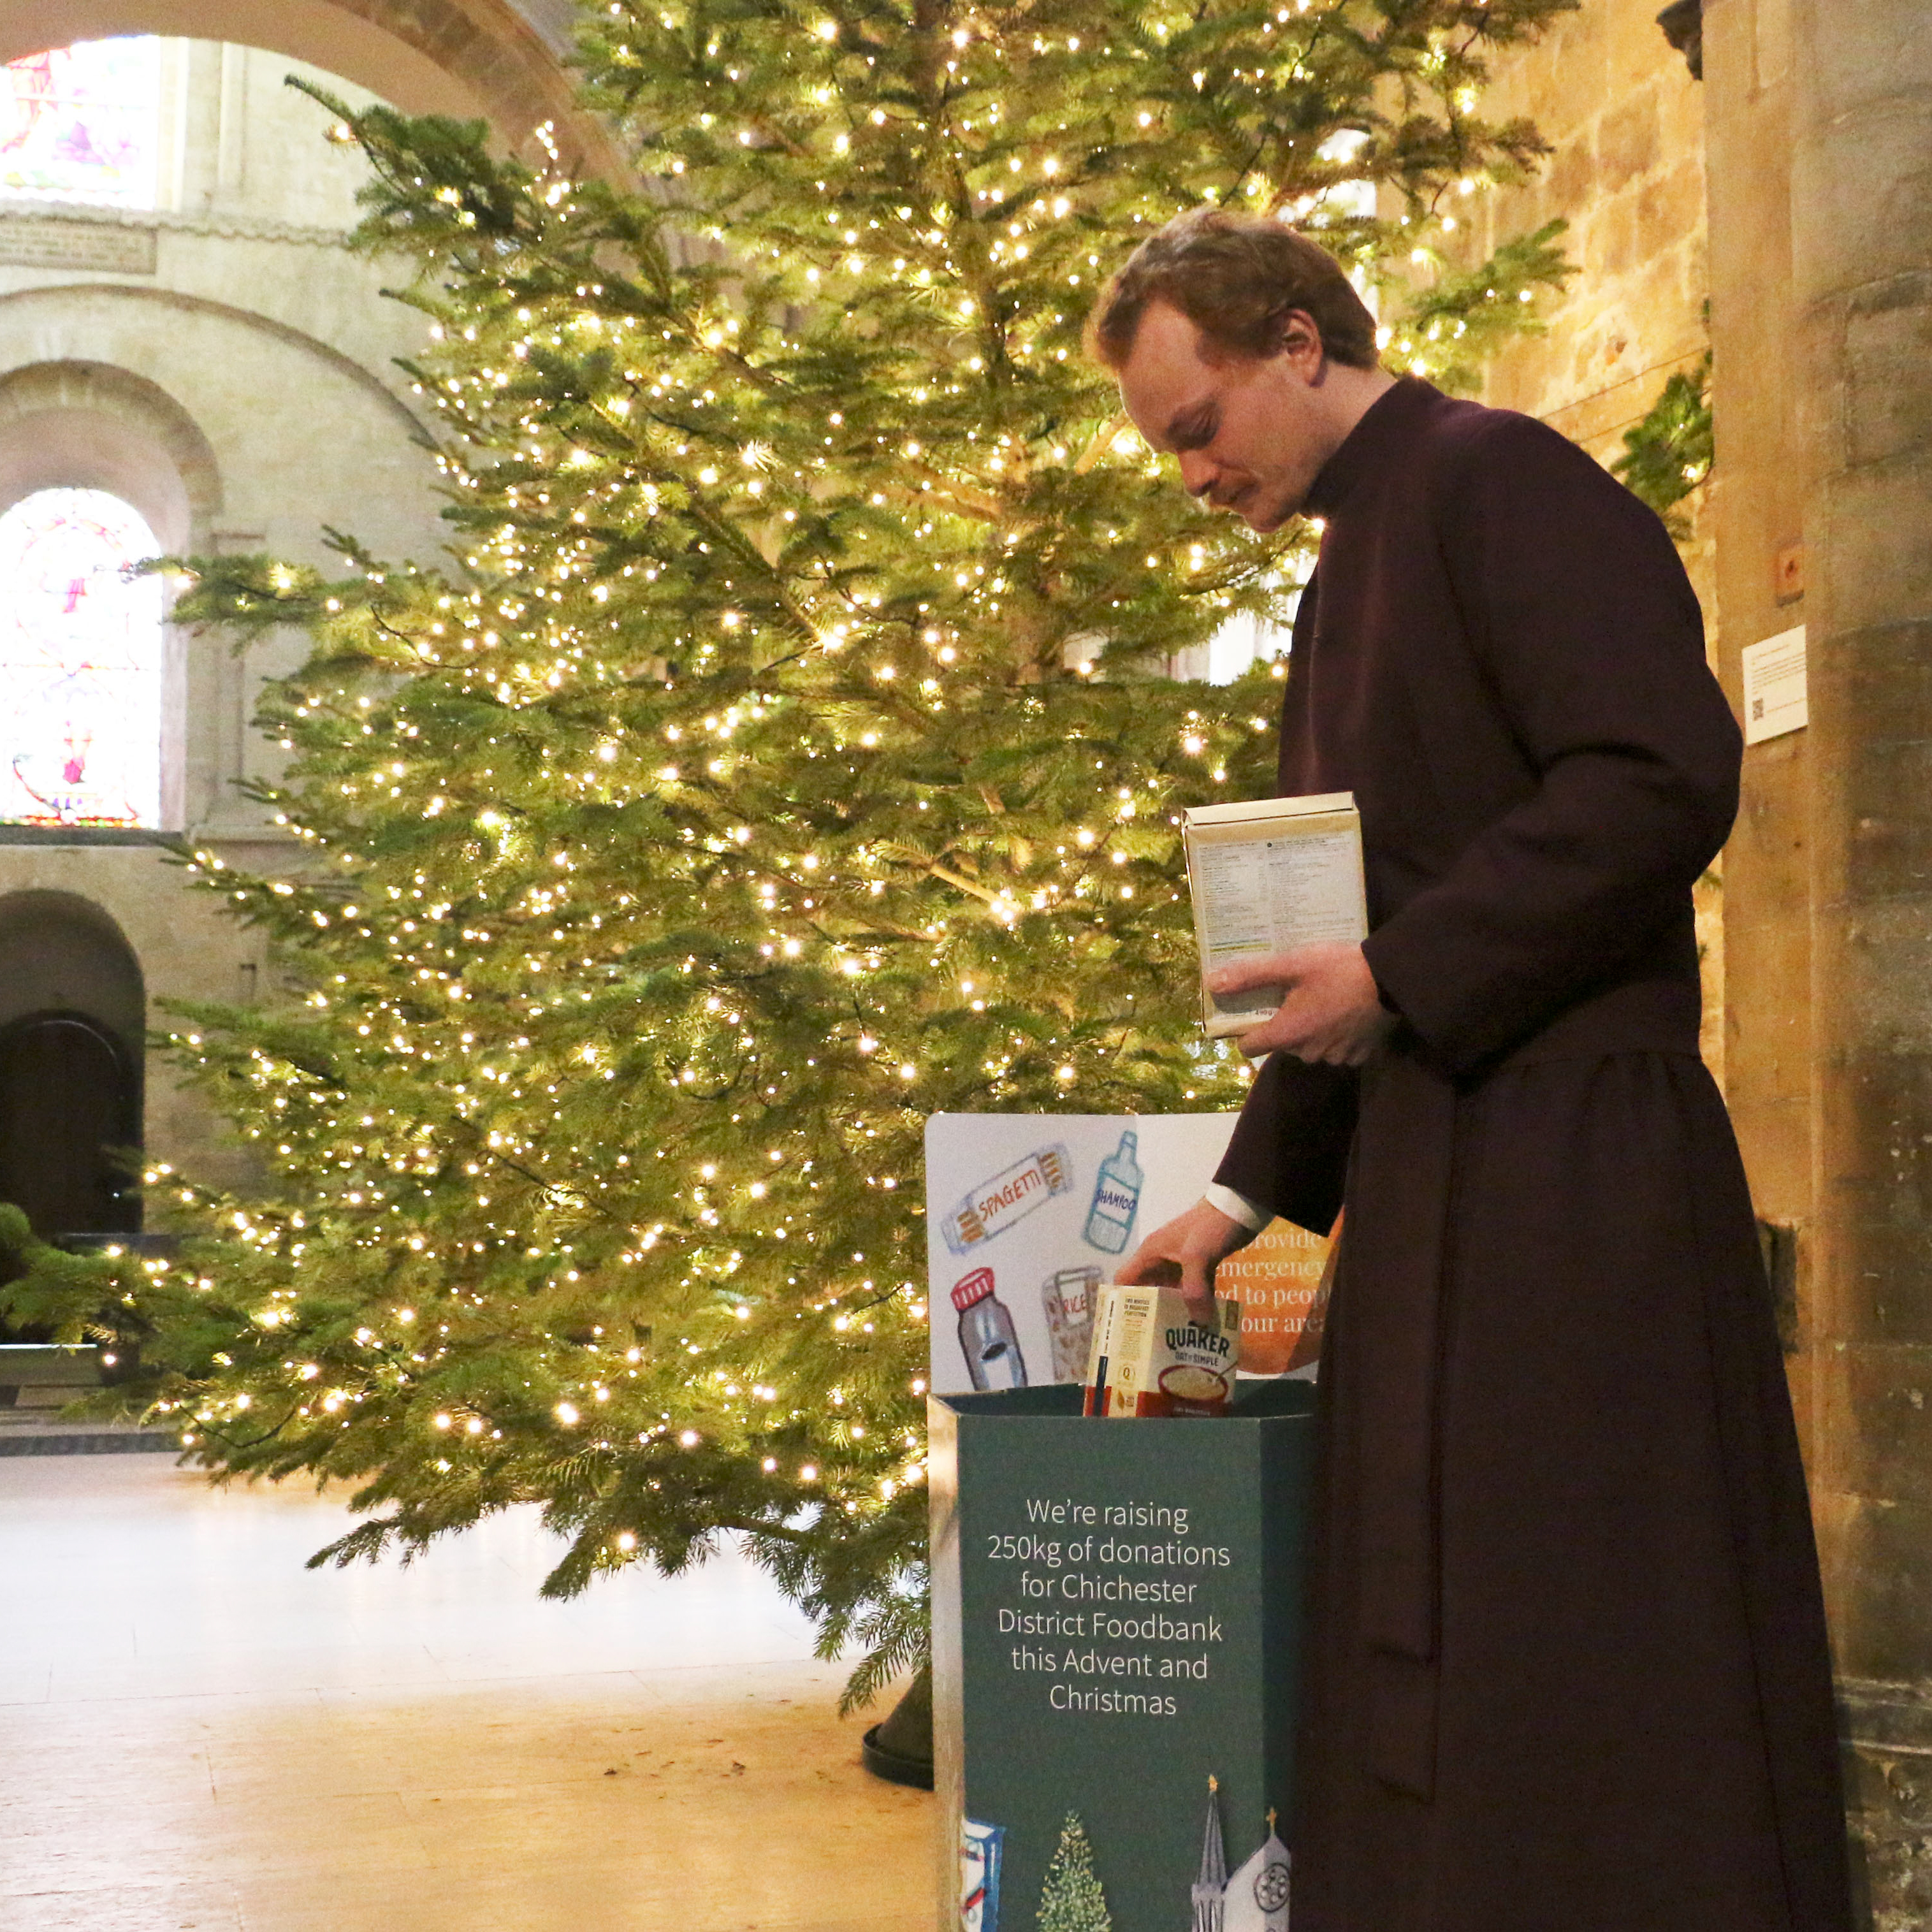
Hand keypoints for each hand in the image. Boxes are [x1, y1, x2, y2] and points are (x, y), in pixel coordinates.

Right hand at [1115, 1199, 1253, 1326]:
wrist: (1238, 1207)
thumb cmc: (1209, 1227)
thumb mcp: (1198, 1256)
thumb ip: (1195, 1290)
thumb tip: (1198, 1323)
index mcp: (1150, 1253)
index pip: (1125, 1280)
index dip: (1122, 1301)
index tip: (1125, 1326)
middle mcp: (1161, 1260)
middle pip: (1147, 1291)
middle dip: (1150, 1314)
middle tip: (1152, 1342)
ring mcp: (1180, 1263)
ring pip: (1171, 1293)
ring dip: (1175, 1312)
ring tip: (1176, 1339)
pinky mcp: (1199, 1266)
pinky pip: (1192, 1290)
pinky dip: (1195, 1305)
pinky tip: (1201, 1323)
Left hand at [1210, 940, 1395, 1064]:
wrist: (1391, 979)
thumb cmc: (1337, 970)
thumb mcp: (1292, 965)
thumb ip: (1252, 976)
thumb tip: (1212, 983)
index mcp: (1288, 1034)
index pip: (1249, 1048)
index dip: (1248, 1031)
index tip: (1256, 1013)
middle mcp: (1308, 1053)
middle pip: (1283, 1045)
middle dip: (1286, 1024)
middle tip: (1297, 996)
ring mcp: (1336, 1056)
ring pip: (1310, 1048)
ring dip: (1312, 1031)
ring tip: (1324, 1002)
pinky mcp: (1359, 1055)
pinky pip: (1337, 1050)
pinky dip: (1336, 1036)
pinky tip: (1345, 1015)